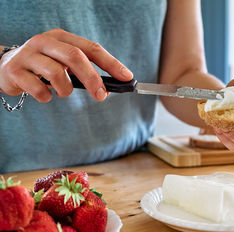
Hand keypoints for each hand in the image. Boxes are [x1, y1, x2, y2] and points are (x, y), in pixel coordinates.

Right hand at [0, 28, 132, 101]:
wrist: (5, 67)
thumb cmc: (44, 66)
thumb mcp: (64, 63)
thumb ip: (84, 71)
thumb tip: (108, 88)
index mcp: (62, 37)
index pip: (91, 48)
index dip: (111, 63)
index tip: (127, 77)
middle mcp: (44, 41)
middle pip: (75, 57)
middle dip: (93, 78)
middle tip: (101, 96)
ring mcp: (28, 55)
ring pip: (57, 73)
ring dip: (65, 90)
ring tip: (61, 92)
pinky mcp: (14, 71)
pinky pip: (38, 89)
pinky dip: (46, 96)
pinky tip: (44, 94)